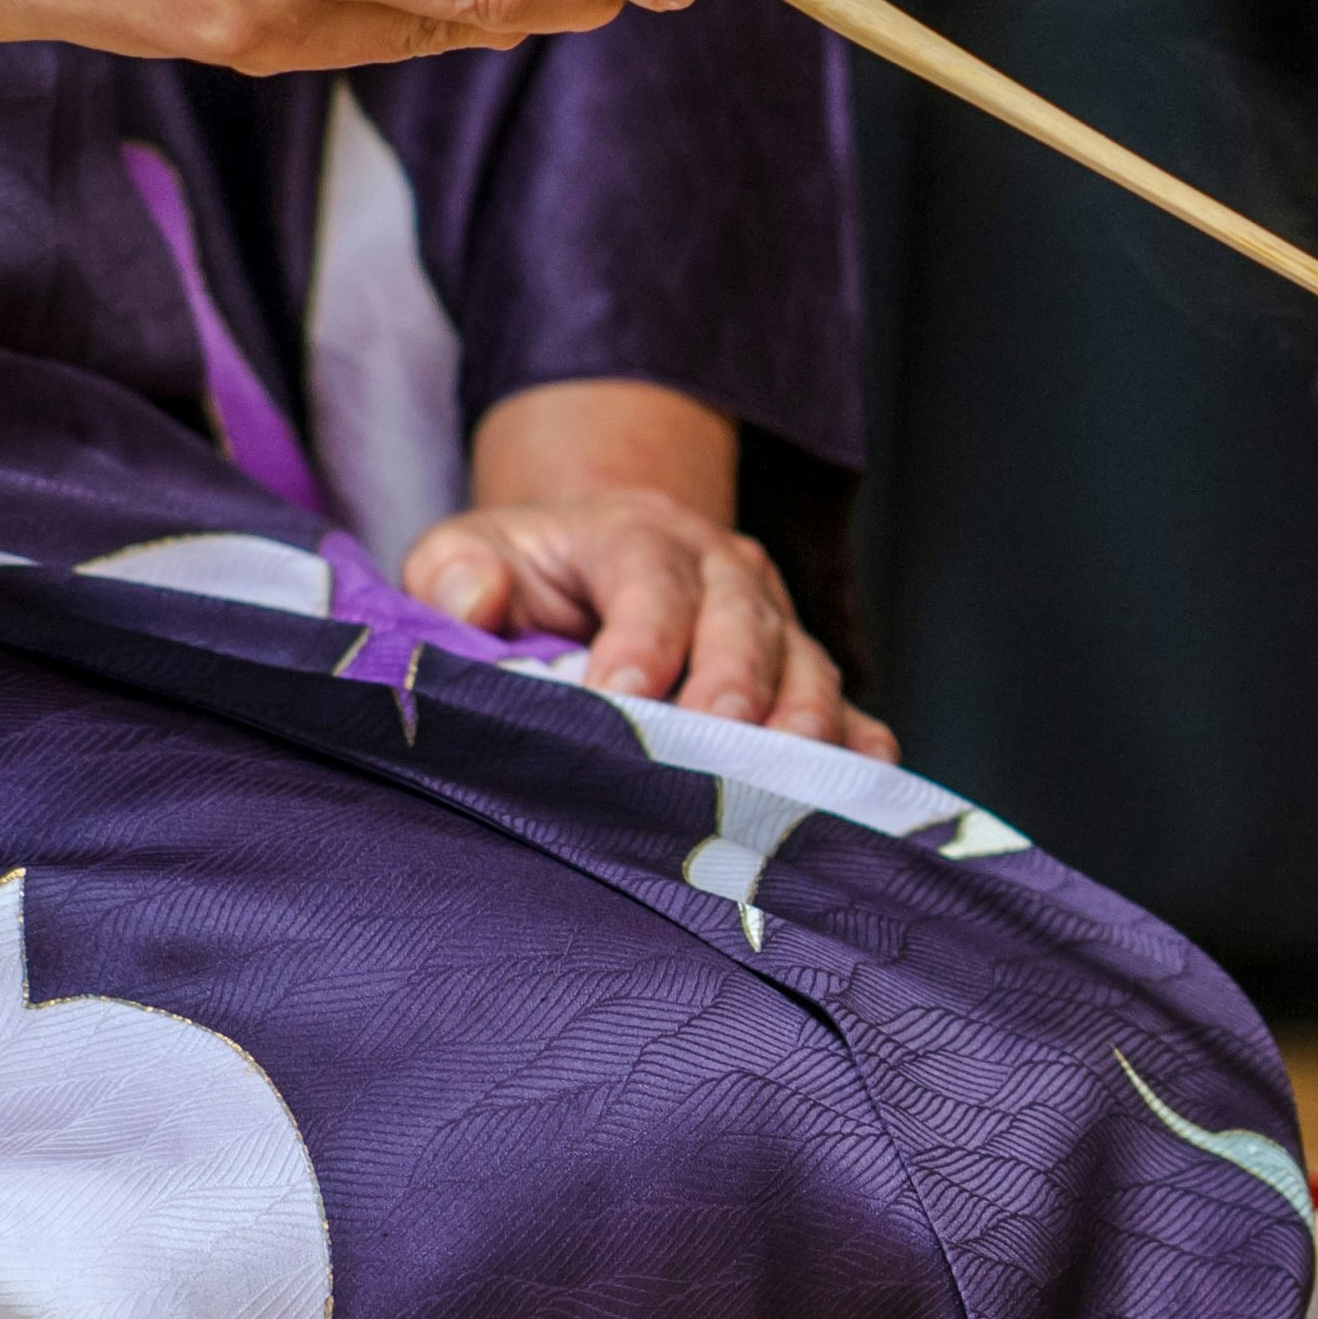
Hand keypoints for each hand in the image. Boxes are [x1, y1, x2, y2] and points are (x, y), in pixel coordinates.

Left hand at [403, 485, 896, 758]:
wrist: (599, 556)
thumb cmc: (528, 572)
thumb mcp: (469, 550)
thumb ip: (454, 569)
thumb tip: (474, 603)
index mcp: (638, 533)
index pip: (650, 576)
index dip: (642, 635)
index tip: (620, 697)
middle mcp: (723, 570)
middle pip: (744, 620)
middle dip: (734, 682)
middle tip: (714, 740)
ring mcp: (774, 621)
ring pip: (805, 663)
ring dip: (801, 721)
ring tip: (787, 777)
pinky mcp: (801, 673)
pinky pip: (849, 707)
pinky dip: (859, 746)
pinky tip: (863, 785)